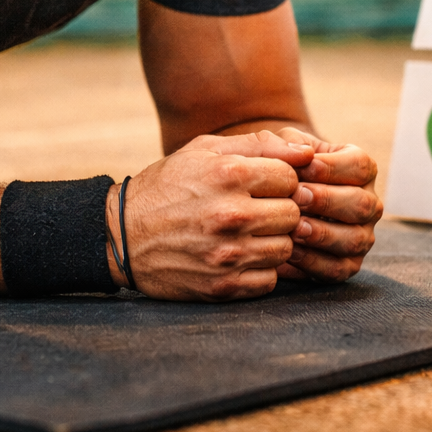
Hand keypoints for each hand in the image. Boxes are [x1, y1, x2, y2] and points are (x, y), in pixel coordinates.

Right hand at [112, 130, 315, 301]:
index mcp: (229, 175)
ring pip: (285, 249)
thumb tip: (310, 152)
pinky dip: (259, 270)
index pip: (291, 177)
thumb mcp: (205, 150)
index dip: (278, 180)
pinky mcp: (223, 286)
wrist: (121, 236)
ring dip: (271, 241)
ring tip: (245, 233)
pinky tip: (238, 256)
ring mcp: (228, 254)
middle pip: (293, 214)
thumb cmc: (168, 186)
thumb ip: (260, 145)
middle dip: (278, 210)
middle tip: (254, 210)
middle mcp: (231, 215)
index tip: (260, 185)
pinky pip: (269, 280)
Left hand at [271, 127, 381, 283]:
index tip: (303, 168)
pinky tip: (289, 251)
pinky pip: (337, 269)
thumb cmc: (277, 167)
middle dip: (328, 201)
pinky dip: (313, 262)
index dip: (333, 167)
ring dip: (322, 234)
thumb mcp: (279, 148)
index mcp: (360, 170)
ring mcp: (361, 236)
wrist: (265, 200)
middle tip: (297, 198)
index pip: (360, 166)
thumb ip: (287, 144)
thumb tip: (304, 154)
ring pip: (354, 239)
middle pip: (361, 204)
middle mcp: (367, 204)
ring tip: (293, 227)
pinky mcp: (347, 265)